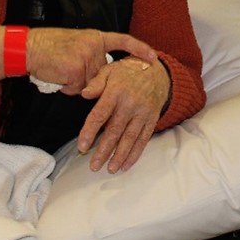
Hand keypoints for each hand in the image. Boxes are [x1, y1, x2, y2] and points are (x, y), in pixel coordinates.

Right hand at [25, 28, 156, 94]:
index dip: (140, 49)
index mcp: (96, 37)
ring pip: (91, 84)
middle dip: (87, 78)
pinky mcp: (77, 71)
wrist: (30, 48)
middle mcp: (94, 46)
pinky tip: (58, 76)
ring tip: (61, 70)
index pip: (124, 41)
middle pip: (103, 73)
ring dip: (76, 83)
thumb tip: (102, 76)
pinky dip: (68, 87)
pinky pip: (78, 89)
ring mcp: (86, 58)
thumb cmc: (51, 48)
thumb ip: (92, 55)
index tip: (154, 57)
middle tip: (68, 67)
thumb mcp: (77, 44)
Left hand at [76, 55, 170, 172]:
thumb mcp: (110, 70)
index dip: (90, 132)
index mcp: (116, 91)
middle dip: (103, 151)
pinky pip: (143, 139)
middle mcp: (130, 103)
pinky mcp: (152, 119)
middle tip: (93, 166)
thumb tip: (84, 94)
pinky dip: (134, 154)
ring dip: (119, 156)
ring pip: (129, 138)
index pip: (100, 114)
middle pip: (114, 131)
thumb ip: (96, 82)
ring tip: (109, 169)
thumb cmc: (128, 72)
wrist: (157, 72)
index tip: (82, 147)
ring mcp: (143, 113)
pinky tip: (125, 165)